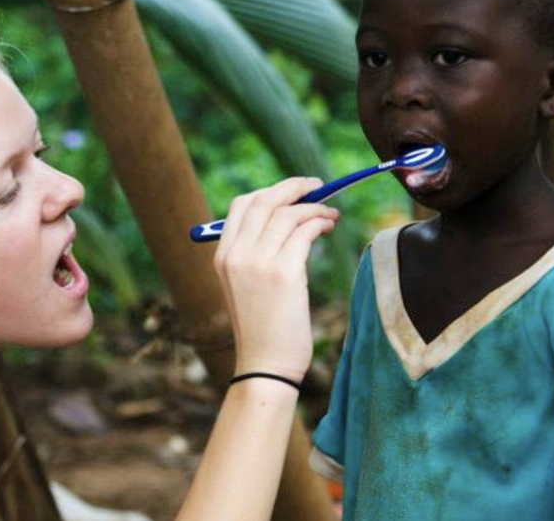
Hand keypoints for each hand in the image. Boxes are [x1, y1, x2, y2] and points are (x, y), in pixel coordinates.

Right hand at [213, 177, 339, 382]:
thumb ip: (256, 254)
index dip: (271, 192)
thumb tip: (289, 220)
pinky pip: (305, 230)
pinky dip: (320, 222)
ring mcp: (258, 263)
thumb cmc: (262, 329)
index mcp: (223, 256)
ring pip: (289, 213)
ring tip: (330, 216)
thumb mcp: (245, 287)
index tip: (293, 193)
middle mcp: (236, 255)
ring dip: (315, 207)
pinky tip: (328, 227)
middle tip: (317, 187)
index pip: (242, 206)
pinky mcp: (283, 273)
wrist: (265, 365)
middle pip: (264, 200)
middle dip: (294, 187)